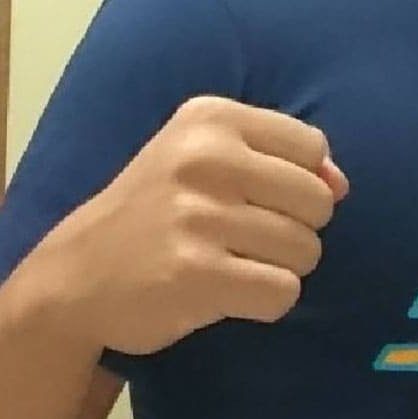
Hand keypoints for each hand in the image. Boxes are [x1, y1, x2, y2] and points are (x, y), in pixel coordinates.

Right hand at [26, 94, 348, 355]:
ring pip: (306, 249)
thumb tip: (341, 184)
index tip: (265, 197)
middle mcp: (206, 158)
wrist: (76, 275)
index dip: (305, 179)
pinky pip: (282, 292)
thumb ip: (281, 158)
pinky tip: (229, 291)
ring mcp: (200, 216)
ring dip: (282, 266)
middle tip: (251, 236)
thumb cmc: (159, 208)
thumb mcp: (208, 156)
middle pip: (318, 201)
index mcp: (211, 118)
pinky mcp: (196, 274)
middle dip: (299, 228)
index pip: (312, 146)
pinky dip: (267, 300)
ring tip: (236, 262)